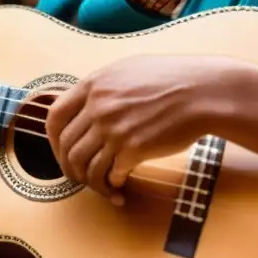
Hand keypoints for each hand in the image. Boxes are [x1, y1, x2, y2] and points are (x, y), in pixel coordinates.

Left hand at [45, 55, 246, 204]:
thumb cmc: (173, 79)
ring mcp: (114, 128)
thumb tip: (85, 104)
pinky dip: (112, 186)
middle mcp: (98, 106)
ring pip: (85, 166)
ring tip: (103, 188)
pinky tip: (121, 186)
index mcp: (93, 85)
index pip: (55, 117)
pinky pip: (110, 174)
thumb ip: (103, 87)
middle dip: (70, 168)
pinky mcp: (133, 148)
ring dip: (90, 183)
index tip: (61, 152)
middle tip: (79, 178)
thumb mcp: (128, 70)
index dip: (53, 141)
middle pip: (67, 147)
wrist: (204, 92)